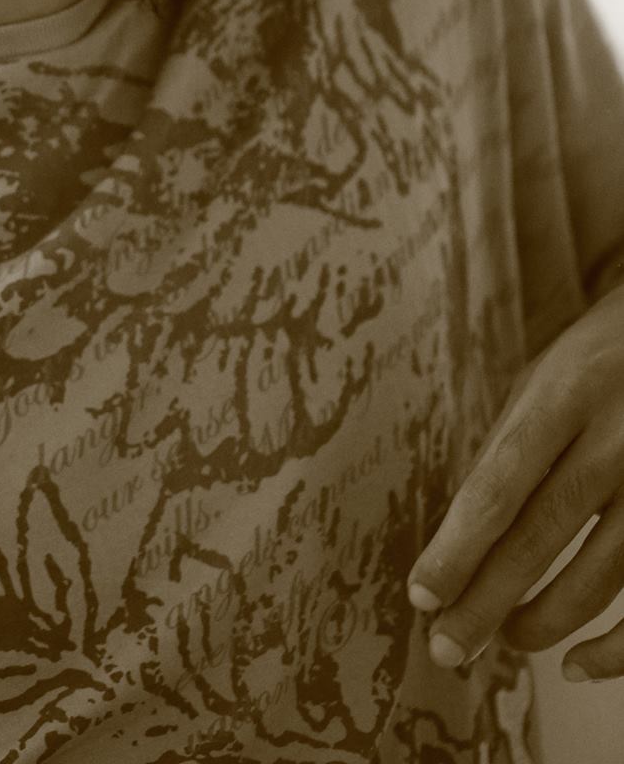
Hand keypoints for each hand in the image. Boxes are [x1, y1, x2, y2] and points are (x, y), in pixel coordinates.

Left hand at [405, 285, 623, 682]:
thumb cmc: (600, 361)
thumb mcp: (546, 379)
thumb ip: (510, 447)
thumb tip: (460, 535)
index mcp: (563, 395)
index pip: (499, 484)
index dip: (458, 547)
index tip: (422, 595)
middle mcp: (614, 438)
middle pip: (540, 537)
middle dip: (485, 602)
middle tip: (445, 648)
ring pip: (599, 578)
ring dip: (541, 622)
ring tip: (499, 640)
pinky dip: (617, 647)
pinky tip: (579, 664)